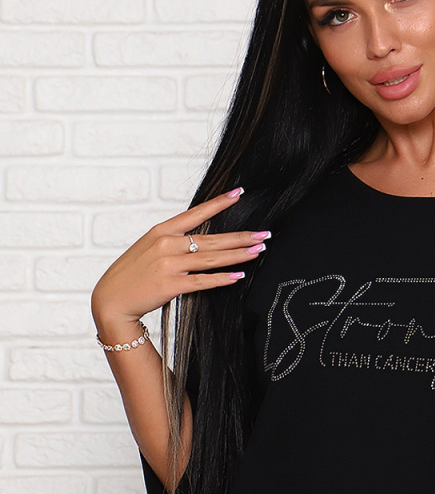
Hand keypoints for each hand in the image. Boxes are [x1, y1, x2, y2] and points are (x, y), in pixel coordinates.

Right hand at [91, 188, 269, 330]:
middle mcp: (166, 244)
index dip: (219, 203)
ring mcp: (168, 264)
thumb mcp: (148, 249)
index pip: (195, 213)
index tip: (239, 193)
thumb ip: (172, 242)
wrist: (110, 300)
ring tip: (259, 251)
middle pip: (212, 238)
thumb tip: (198, 241)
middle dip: (241, 237)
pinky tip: (239, 275)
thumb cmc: (131, 275)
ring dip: (239, 255)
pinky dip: (222, 278)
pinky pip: (202, 280)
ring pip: (211, 258)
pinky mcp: (170, 285)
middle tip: (265, 234)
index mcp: (161, 231)